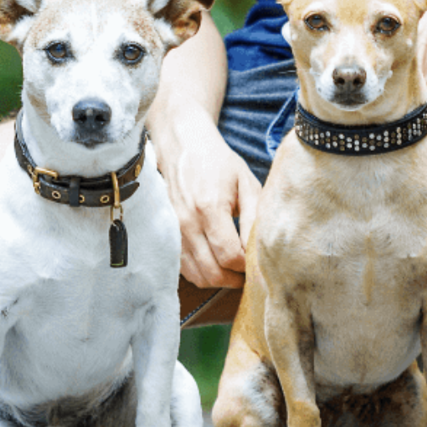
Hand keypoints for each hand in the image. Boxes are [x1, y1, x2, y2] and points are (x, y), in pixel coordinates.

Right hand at [153, 105, 260, 288]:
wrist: (182, 146)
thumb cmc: (217, 163)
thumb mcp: (245, 183)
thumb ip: (253, 219)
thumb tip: (259, 251)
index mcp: (209, 208)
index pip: (230, 256)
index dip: (246, 267)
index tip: (257, 263)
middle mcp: (187, 223)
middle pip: (212, 272)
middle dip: (234, 279)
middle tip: (249, 274)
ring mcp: (173, 231)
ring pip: (197, 275)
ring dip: (218, 280)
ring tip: (234, 271)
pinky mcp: (167, 235)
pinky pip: (185, 268)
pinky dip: (202, 273)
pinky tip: (216, 263)